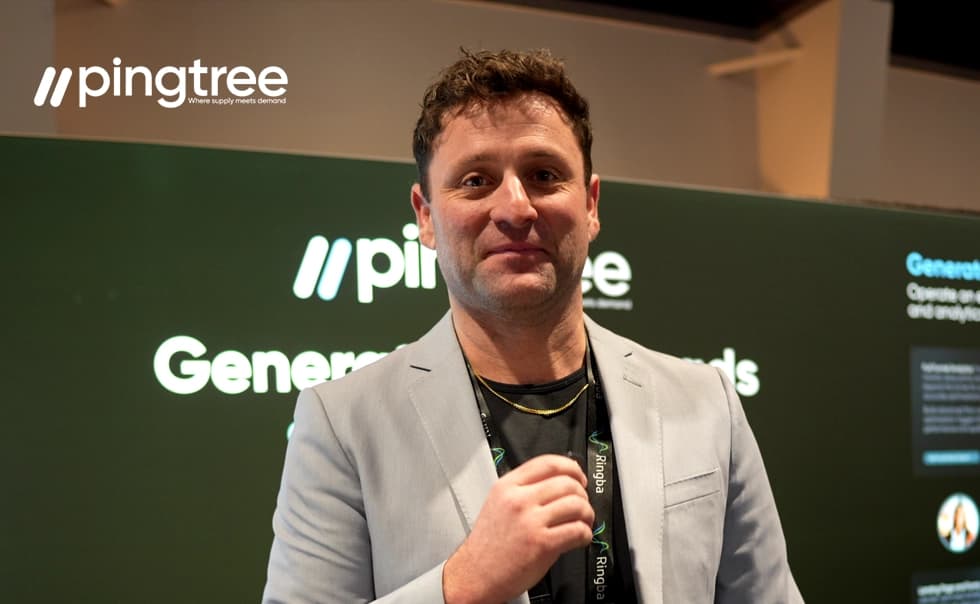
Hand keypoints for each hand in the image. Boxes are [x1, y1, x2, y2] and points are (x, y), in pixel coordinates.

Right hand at [442, 454, 594, 603]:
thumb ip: (523, 488)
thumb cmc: (488, 544)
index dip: (572, 468)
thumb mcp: (498, 503)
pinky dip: (586, 534)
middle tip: (582, 504)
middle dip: (582, 494)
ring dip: (587, 514)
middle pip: (567, 483)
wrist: (476, 574)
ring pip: (577, 504)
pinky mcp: (542, 544)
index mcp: (508, 486)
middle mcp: (519, 500)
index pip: (548, 463)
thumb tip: (558, 481)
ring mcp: (530, 521)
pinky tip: (580, 537)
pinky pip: (577, 530)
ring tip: (583, 522)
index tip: (579, 477)